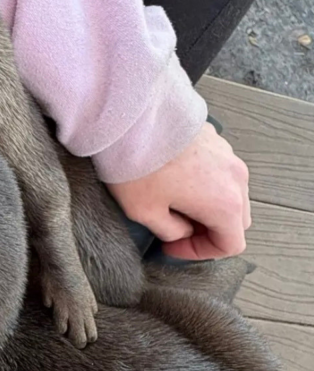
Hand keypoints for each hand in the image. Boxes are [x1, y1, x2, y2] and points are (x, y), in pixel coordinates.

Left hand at [107, 123, 250, 259]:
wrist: (134, 118)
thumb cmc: (138, 165)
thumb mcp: (145, 212)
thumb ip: (170, 231)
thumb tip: (180, 232)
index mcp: (225, 204)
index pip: (230, 244)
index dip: (200, 253)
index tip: (174, 246)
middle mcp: (236, 179)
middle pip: (235, 220)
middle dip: (207, 230)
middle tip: (175, 228)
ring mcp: (229, 156)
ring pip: (230, 194)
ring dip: (207, 206)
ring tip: (172, 203)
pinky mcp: (216, 140)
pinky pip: (219, 171)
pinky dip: (205, 183)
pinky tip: (173, 179)